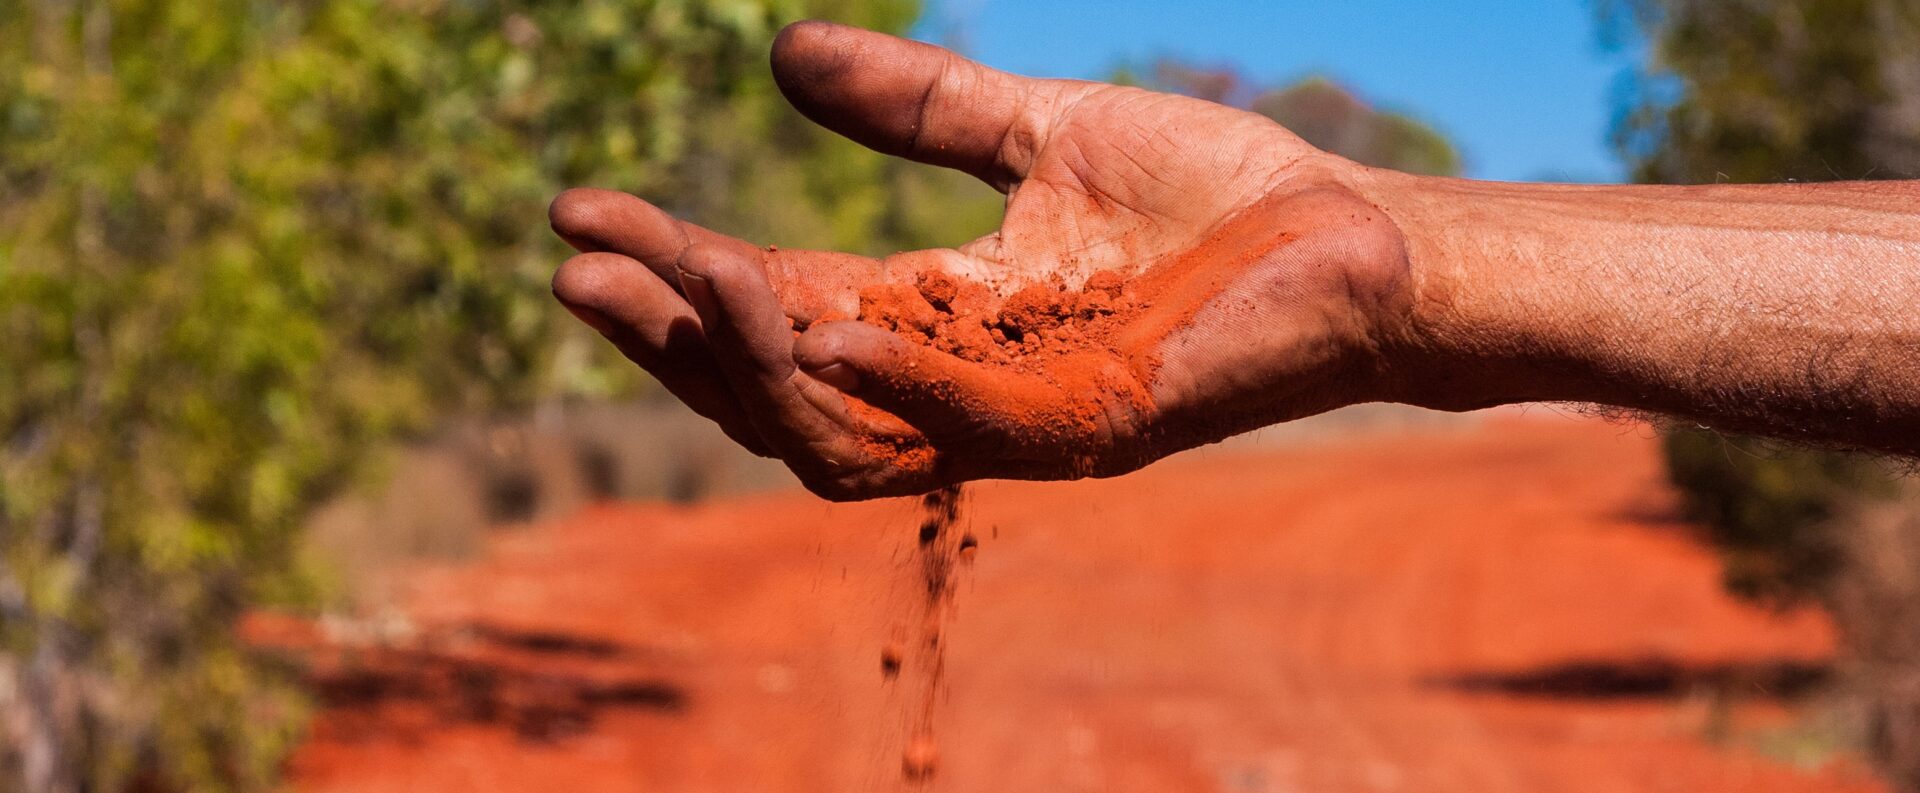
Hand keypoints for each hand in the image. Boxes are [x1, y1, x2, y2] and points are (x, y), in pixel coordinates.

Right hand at [548, 21, 1420, 499]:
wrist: (1356, 234)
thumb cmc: (1214, 197)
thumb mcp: (1035, 132)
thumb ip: (918, 109)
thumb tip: (780, 53)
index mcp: (936, 319)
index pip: (770, 308)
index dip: (670, 268)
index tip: (576, 207)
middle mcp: (959, 385)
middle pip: (775, 389)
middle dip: (670, 335)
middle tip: (577, 266)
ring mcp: (1021, 419)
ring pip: (843, 433)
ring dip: (753, 364)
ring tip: (684, 272)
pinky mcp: (1096, 426)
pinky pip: (969, 428)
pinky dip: (892, 383)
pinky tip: (821, 321)